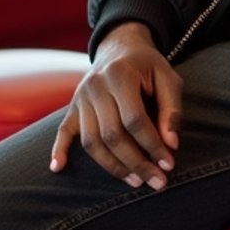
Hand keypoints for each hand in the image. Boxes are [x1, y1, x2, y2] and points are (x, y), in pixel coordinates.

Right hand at [50, 22, 182, 190]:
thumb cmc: (148, 65)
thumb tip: (171, 145)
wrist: (120, 47)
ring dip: (113, 166)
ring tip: (136, 182)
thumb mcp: (168, 77)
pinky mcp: (72, 107)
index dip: (152, 145)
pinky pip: (63, 131)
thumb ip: (172, 109)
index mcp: (120, 75)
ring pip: (91, 141)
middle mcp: (95, 86)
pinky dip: (59, 150)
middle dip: (136, 162)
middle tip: (156, 182)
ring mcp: (81, 97)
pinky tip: (58, 168)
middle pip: (112, 134)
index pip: (134, 119)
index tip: (168, 165)